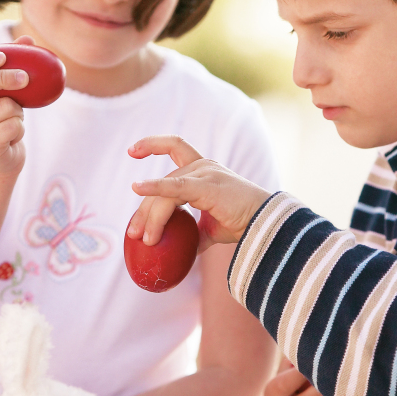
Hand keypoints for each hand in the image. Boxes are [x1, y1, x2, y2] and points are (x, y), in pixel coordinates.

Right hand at [0, 36, 33, 177]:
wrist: (0, 158)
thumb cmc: (2, 117)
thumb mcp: (5, 91)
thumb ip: (13, 64)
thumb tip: (28, 40)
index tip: (3, 56)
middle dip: (2, 76)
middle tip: (25, 77)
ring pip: (4, 106)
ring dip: (19, 111)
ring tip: (13, 119)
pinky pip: (12, 126)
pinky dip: (20, 128)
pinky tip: (12, 135)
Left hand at [127, 135, 270, 252]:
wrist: (265, 225)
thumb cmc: (243, 224)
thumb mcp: (211, 229)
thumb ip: (194, 234)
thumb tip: (179, 251)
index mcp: (204, 171)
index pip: (175, 147)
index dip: (152, 144)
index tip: (132, 151)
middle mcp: (202, 167)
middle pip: (163, 183)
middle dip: (144, 208)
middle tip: (133, 233)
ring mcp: (204, 174)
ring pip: (165, 191)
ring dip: (150, 215)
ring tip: (144, 238)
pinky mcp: (206, 186)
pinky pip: (174, 189)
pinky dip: (154, 188)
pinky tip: (137, 188)